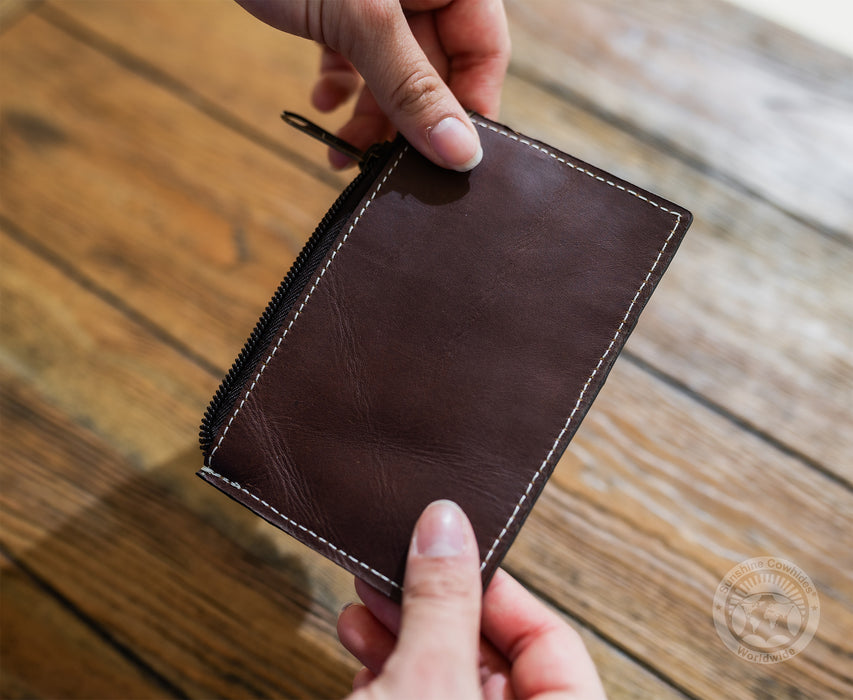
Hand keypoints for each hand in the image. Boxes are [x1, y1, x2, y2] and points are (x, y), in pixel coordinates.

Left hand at [235, 0, 509, 170]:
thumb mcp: (362, 19)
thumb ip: (411, 86)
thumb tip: (460, 153)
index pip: (484, 50)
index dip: (471, 108)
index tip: (450, 162)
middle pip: (435, 70)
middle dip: (406, 123)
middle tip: (385, 168)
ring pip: (392, 73)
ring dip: (369, 118)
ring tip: (342, 152)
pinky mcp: (340, 7)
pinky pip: (355, 58)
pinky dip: (340, 86)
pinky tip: (320, 103)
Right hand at [337, 500, 606, 698]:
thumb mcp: (429, 682)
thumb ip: (442, 603)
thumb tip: (446, 523)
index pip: (550, 641)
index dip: (497, 588)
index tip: (452, 546)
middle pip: (491, 652)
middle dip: (433, 604)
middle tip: (395, 563)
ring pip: (448, 675)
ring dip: (401, 633)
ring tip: (364, 598)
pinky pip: (421, 697)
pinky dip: (390, 669)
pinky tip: (361, 642)